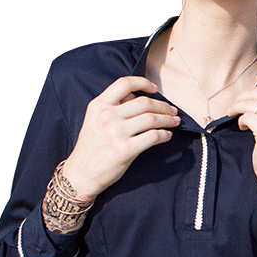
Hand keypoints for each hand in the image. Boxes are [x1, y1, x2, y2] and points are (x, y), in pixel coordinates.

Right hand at [63, 76, 179, 198]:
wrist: (81, 173)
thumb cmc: (92, 146)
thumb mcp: (95, 119)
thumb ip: (113, 106)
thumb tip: (137, 97)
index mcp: (99, 105)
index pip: (124, 83)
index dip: (143, 83)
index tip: (155, 89)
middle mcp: (107, 116)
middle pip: (144, 103)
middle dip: (163, 106)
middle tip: (173, 111)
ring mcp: (116, 133)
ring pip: (152, 119)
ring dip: (168, 120)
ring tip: (174, 122)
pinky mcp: (126, 149)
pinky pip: (153, 137)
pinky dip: (164, 135)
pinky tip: (167, 136)